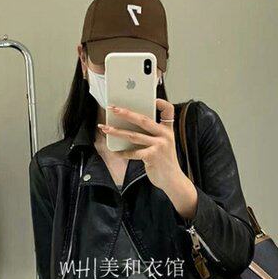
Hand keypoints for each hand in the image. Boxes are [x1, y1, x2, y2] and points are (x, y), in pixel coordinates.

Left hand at [97, 100, 196, 218]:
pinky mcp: (152, 157)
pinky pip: (133, 152)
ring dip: (117, 131)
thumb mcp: (164, 144)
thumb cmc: (165, 161)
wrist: (173, 180)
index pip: (168, 110)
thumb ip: (152, 134)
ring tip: (105, 128)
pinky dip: (123, 152)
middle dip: (126, 113)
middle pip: (143, 120)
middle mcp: (165, 135)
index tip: (152, 98)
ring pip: (133, 135)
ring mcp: (159, 146)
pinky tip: (115, 151)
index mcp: (168, 130)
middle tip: (113, 108)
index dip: (160, 102)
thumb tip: (129, 126)